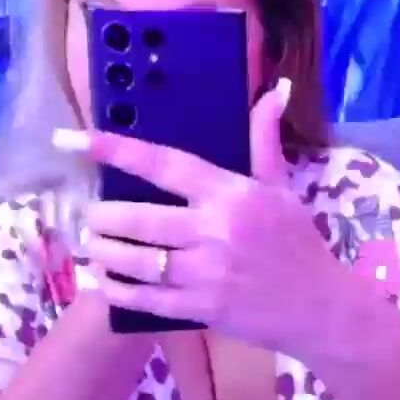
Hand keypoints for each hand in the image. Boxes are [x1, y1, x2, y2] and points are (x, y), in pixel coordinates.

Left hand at [52, 79, 348, 354]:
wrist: (321, 307)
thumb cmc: (298, 244)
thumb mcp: (282, 188)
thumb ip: (265, 141)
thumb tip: (272, 91)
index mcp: (231, 193)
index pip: (164, 163)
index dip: (117, 149)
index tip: (77, 139)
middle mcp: (215, 230)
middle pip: (137, 217)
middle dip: (103, 216)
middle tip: (91, 215)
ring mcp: (207, 273)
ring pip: (136, 259)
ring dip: (104, 251)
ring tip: (94, 244)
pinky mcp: (202, 308)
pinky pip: (146, 299)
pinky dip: (118, 290)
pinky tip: (106, 282)